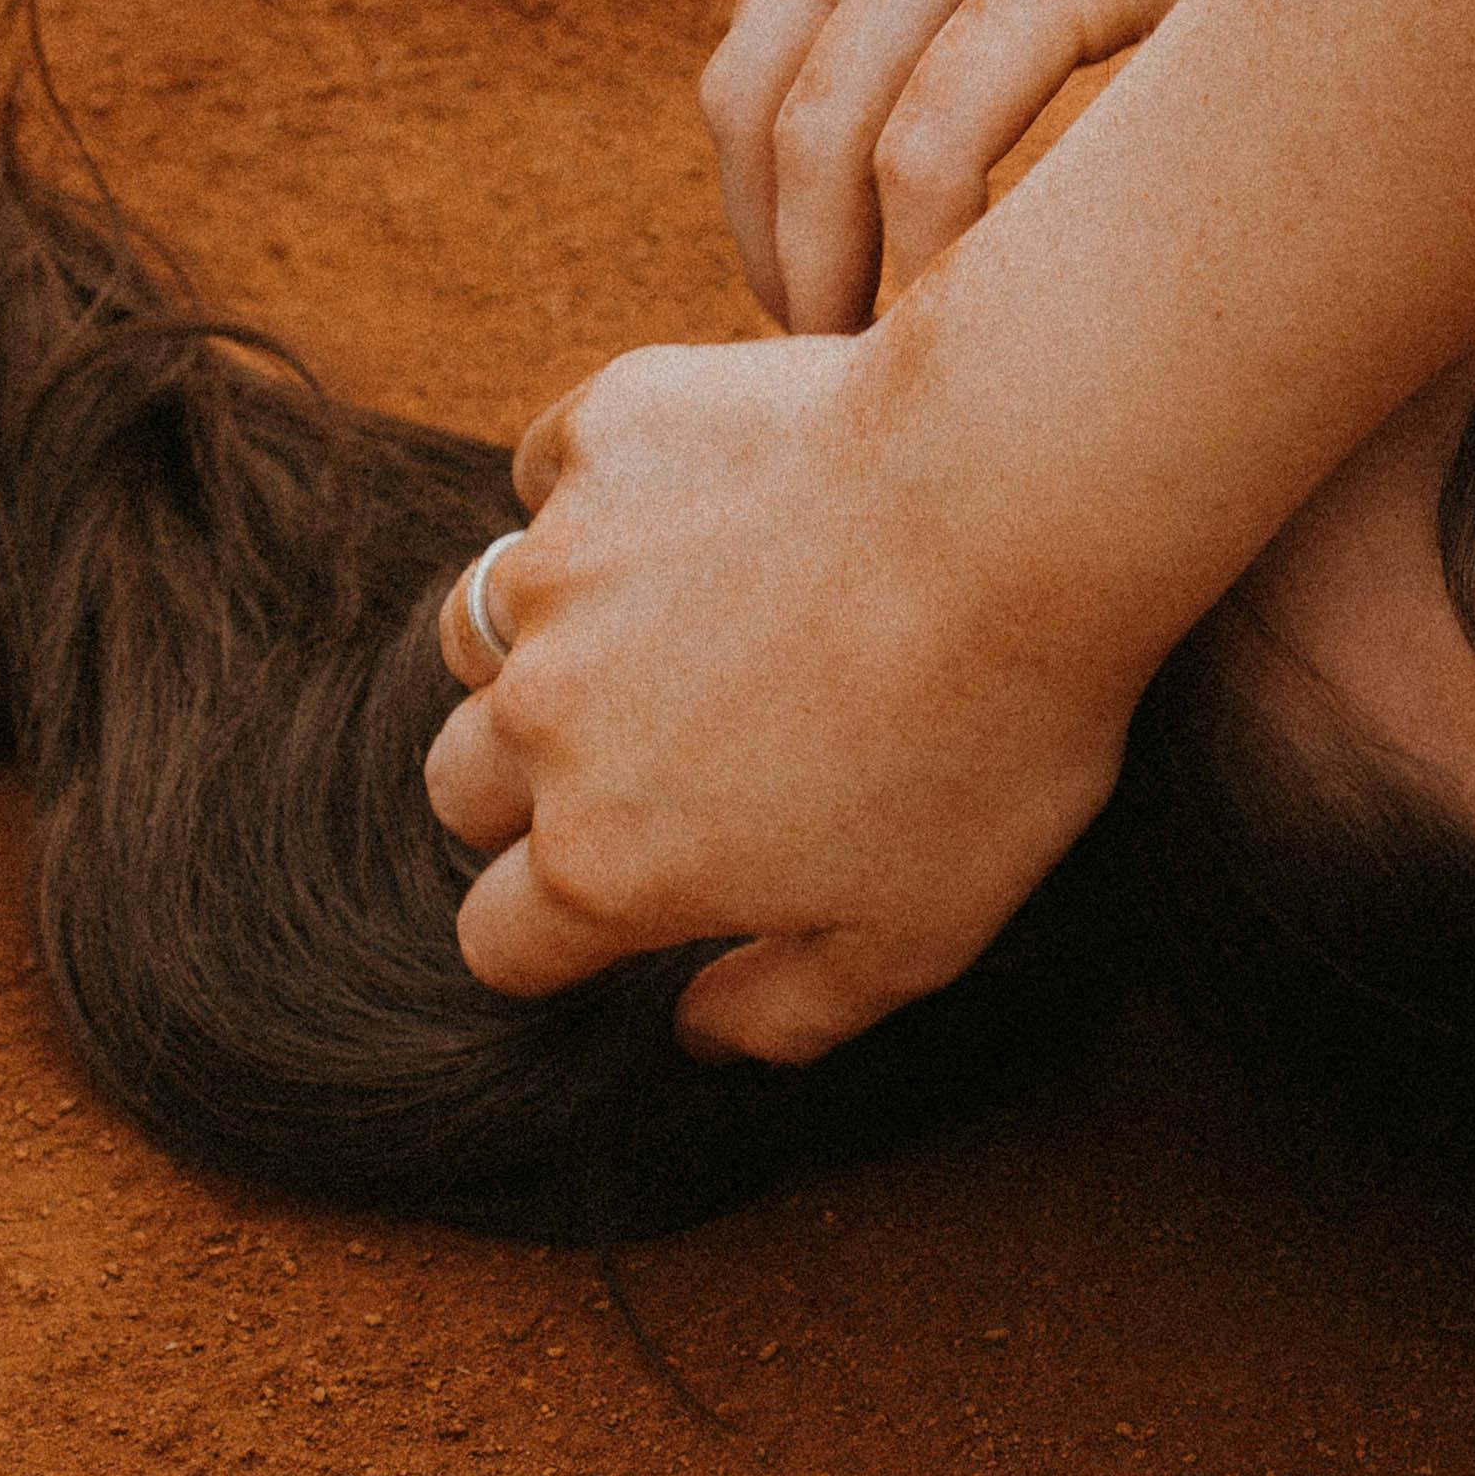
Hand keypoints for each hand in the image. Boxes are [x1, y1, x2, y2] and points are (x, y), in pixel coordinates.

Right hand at [422, 324, 1144, 1060]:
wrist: (1016, 505)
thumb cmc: (986, 732)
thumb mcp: (917, 934)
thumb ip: (787, 1010)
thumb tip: (699, 1039)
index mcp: (607, 862)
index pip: (499, 942)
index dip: (553, 943)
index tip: (621, 911)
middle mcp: (546, 720)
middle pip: (459, 785)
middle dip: (526, 794)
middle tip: (654, 763)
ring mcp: (559, 568)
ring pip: (481, 628)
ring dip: (542, 645)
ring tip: (665, 627)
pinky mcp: (602, 437)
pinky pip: (549, 478)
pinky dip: (598, 498)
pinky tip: (704, 500)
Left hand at [704, 0, 1374, 334]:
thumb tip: (1060, 74)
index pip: (766, 26)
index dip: (763, 179)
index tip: (811, 276)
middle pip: (761, 93)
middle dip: (772, 247)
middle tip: (819, 354)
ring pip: (827, 133)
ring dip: (829, 276)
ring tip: (875, 371)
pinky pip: (933, 146)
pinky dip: (921, 259)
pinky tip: (965, 322)